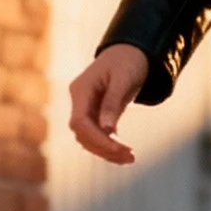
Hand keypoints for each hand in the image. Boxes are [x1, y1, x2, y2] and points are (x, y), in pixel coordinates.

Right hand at [68, 44, 149, 165]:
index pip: (80, 122)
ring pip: (88, 138)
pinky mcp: (94, 114)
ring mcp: (85, 107)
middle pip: (82, 134)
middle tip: (131, 157)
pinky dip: (109, 145)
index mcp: (81, 89)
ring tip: (131, 158)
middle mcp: (79, 100)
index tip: (118, 148)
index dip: (96, 139)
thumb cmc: (128, 61)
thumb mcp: (124, 79)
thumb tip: (107, 130)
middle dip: (104, 148)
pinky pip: (97, 134)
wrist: (131, 52)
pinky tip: (124, 153)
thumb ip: (113, 103)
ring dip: (107, 151)